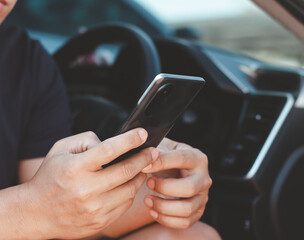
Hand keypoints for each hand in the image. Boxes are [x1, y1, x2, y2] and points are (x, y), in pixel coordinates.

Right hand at [24, 128, 158, 238]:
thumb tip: (113, 143)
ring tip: (143, 167)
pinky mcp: (100, 222)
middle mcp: (86, 190)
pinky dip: (131, 192)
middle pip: (127, 171)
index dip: (130, 139)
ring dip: (141, 175)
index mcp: (75, 168)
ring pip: (130, 189)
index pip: (109, 149)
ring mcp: (94, 209)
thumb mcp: (61, 149)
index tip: (143, 134)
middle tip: (153, 151)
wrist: (35, 213)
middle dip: (145, 158)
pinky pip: (125, 204)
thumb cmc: (50, 177)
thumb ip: (87, 140)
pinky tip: (129, 184)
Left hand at [142, 138, 211, 228]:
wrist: (174, 172)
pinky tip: (153, 211)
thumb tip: (148, 157)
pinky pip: (184, 222)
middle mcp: (204, 178)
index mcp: (197, 158)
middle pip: (189, 188)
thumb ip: (156, 151)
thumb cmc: (167, 159)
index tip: (144, 166)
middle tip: (148, 183)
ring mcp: (203, 197)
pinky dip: (166, 219)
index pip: (181, 159)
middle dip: (164, 188)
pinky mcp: (197, 212)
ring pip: (187, 209)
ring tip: (147, 200)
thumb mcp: (163, 148)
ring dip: (163, 207)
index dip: (162, 163)